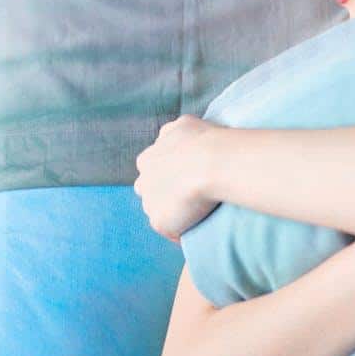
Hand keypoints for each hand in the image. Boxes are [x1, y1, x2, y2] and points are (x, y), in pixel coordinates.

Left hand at [133, 114, 222, 243]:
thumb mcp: (187, 124)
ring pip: (158, 209)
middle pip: (149, 188)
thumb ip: (179, 131)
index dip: (170, 170)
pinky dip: (183, 230)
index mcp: (149, 156)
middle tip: (192, 192)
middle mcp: (144, 179)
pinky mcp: (160, 221)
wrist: (210, 162)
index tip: (189, 172)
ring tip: (199, 211)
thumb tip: (187, 134)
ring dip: (173, 210)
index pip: (153, 166)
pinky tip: (200, 225)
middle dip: (165, 190)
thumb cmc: (205, 141)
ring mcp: (150, 201)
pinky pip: (171, 231)